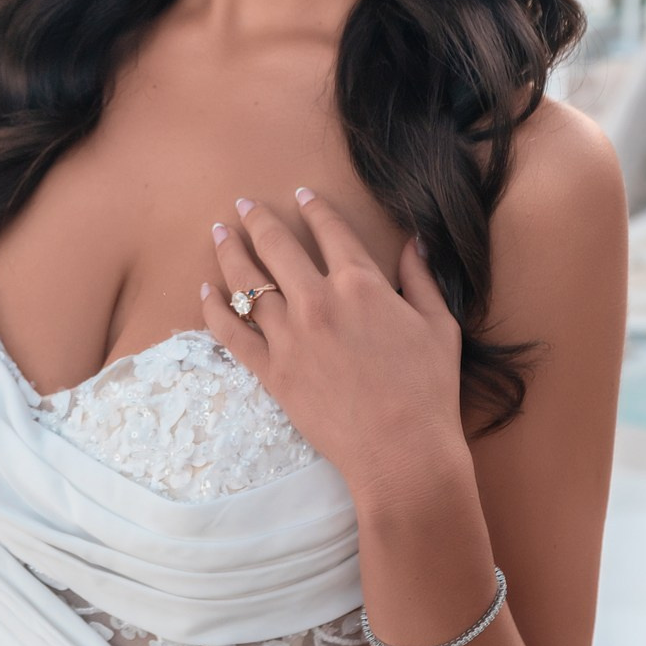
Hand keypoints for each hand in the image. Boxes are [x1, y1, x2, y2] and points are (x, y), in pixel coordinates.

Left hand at [202, 191, 468, 511]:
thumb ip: (422, 279)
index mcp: (362, 284)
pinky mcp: (271, 372)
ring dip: (230, 253)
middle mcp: (319, 301)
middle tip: (242, 203)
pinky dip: (214, 308)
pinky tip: (205, 291)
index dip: (314, 207)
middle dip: (257, 218)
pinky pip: (231, 332)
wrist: (402, 452)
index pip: (331, 230)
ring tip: (218, 233)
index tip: (301, 193)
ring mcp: (290, 337)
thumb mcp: (440, 326)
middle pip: (277, 246)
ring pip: (247, 283)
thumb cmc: (429, 391)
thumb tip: (415, 242)